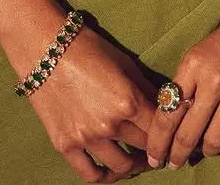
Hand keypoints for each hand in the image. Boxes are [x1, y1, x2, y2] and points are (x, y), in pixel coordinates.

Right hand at [25, 24, 161, 181]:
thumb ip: (146, 88)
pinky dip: (104, 175)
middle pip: (145, 148)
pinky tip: (110, 168)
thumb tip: (167, 105)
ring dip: (135, 165)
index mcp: (129, 101)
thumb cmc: (87, 48)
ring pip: (122, 166)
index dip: (172, 135)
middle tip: (160, 150)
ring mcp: (86, 138)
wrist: (44, 47)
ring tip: (138, 160)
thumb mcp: (124, 63)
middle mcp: (110, 124)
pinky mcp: (65, 145)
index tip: (175, 139)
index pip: (161, 129)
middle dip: (156, 149)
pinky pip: (90, 174)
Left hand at [144, 0, 219, 169]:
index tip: (155, 156)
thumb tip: (179, 117)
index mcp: (193, 62)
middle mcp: (212, 79)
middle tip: (174, 164)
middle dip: (177, 154)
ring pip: (213, 142)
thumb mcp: (206, 47)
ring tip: (207, 150)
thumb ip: (192, 79)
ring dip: (207, 151)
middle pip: (186, 133)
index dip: (157, 141)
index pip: (166, 112)